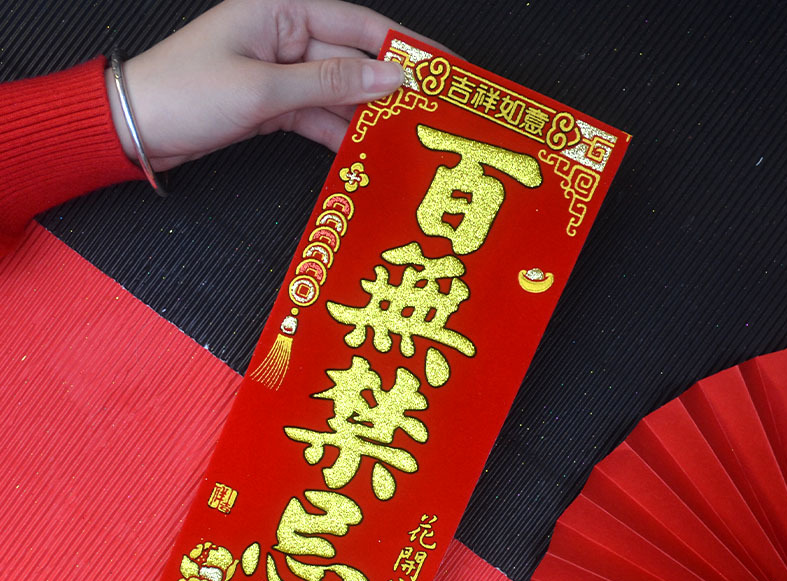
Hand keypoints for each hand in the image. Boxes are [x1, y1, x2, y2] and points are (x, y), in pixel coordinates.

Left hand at [105, 0, 409, 168]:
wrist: (139, 128)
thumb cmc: (185, 92)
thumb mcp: (265, 88)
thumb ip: (330, 82)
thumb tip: (387, 75)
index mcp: (280, 10)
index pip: (355, 22)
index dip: (399, 44)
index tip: (436, 64)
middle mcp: (283, 36)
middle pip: (349, 59)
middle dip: (385, 87)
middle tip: (426, 111)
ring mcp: (279, 72)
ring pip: (335, 91)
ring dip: (363, 115)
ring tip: (400, 136)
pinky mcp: (273, 104)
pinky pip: (316, 114)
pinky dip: (336, 133)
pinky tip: (361, 150)